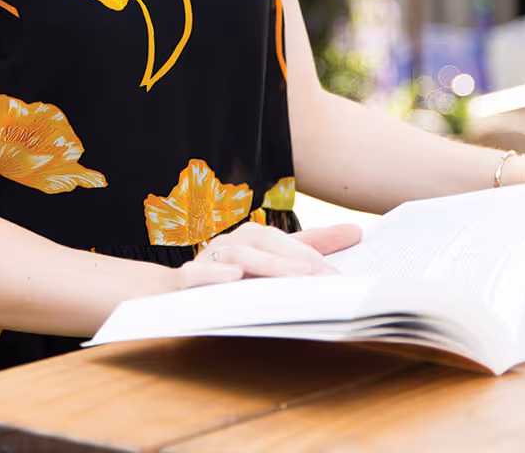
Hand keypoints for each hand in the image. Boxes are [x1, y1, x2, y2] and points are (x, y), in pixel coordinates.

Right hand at [173, 221, 363, 288]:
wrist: (167, 293)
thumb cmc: (226, 276)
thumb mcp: (269, 263)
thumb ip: (309, 247)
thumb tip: (356, 231)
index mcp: (256, 240)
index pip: (293, 243)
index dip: (320, 253)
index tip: (344, 275)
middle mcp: (233, 243)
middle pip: (269, 244)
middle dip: (299, 259)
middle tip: (327, 276)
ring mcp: (208, 258)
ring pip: (239, 255)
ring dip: (268, 264)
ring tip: (296, 275)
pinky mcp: (184, 279)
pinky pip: (198, 274)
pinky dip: (215, 274)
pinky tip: (234, 277)